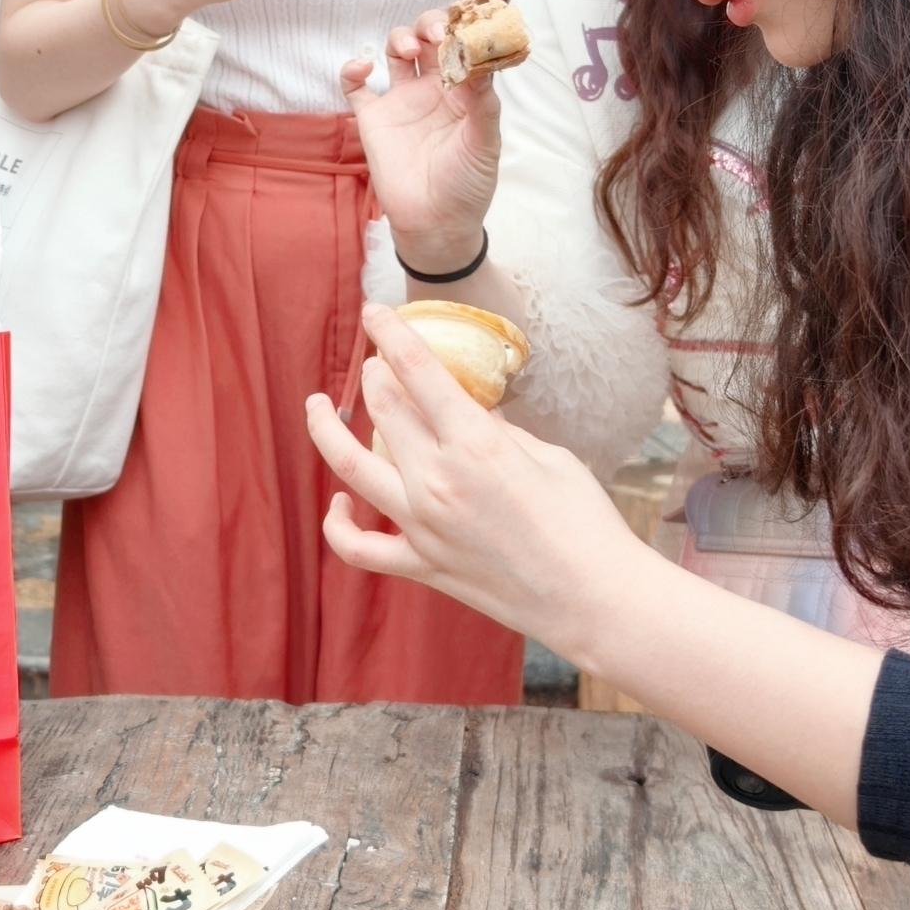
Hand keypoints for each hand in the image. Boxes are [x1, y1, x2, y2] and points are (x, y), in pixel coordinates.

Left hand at [301, 306, 636, 649]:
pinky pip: (359, 548)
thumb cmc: (585, 522)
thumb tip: (469, 410)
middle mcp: (438, 481)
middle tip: (375, 362)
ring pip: (352, 468)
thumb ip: (499, 430)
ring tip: (316, 407)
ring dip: (327, 431)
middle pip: (384, 409)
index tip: (375, 311)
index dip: (390, 333)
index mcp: (476, 444)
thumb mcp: (549, 455)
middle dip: (374, 374)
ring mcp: (423, 527)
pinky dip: (338, 525)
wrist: (593, 598)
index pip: (417, 370)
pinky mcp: (422, 566)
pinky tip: (338, 501)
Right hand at [342, 9, 502, 275]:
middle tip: (435, 34)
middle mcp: (433, 89)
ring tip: (407, 48)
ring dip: (400, 37)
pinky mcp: (373, 119)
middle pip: (428, 38)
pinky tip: (363, 68)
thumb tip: (479, 59)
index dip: (461, 30)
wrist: (436, 223)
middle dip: (430, 24)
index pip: (462, 46)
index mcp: (464, 91)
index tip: (462, 27)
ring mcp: (401, 102)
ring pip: (396, 51)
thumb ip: (483, 102)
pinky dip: (352, 70)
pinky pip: (355, 86)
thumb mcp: (485, 143)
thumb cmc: (467, 185)